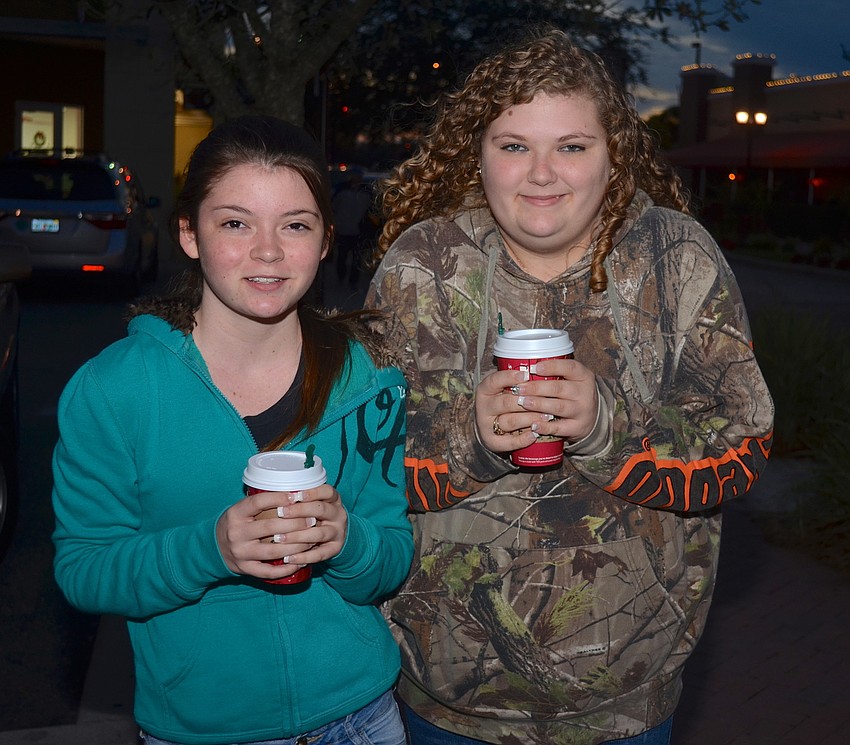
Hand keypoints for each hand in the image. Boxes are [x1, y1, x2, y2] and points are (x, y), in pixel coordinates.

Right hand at [215, 486, 345, 580]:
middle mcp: (236, 533)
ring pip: (274, 551)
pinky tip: (300, 562)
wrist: (213, 547)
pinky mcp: (244, 569)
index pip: (258, 502)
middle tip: (313, 520)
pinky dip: (286, 568)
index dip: (278, 498)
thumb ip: (261, 503)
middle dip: (296, 523)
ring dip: (296, 546)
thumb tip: (293, 492)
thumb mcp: (241, 510)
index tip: (296, 496)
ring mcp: (240, 553)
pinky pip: (268, 571)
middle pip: (271, 527)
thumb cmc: (236, 524)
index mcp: (235, 514)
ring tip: (312, 540)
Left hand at [475, 359, 597, 453]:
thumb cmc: (574, 393)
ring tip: (522, 402)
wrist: (593, 417)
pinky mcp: (577, 428)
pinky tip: (533, 425)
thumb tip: (526, 368)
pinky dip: (545, 427)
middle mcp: (585, 393)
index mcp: (584, 376)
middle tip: (518, 388)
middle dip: (536, 388)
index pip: (569, 367)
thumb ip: (555, 373)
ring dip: (538, 405)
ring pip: (558, 407)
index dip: (551, 366)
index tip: (533, 367)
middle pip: (559, 388)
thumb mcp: (572, 379)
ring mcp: (582, 411)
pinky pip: (560, 428)